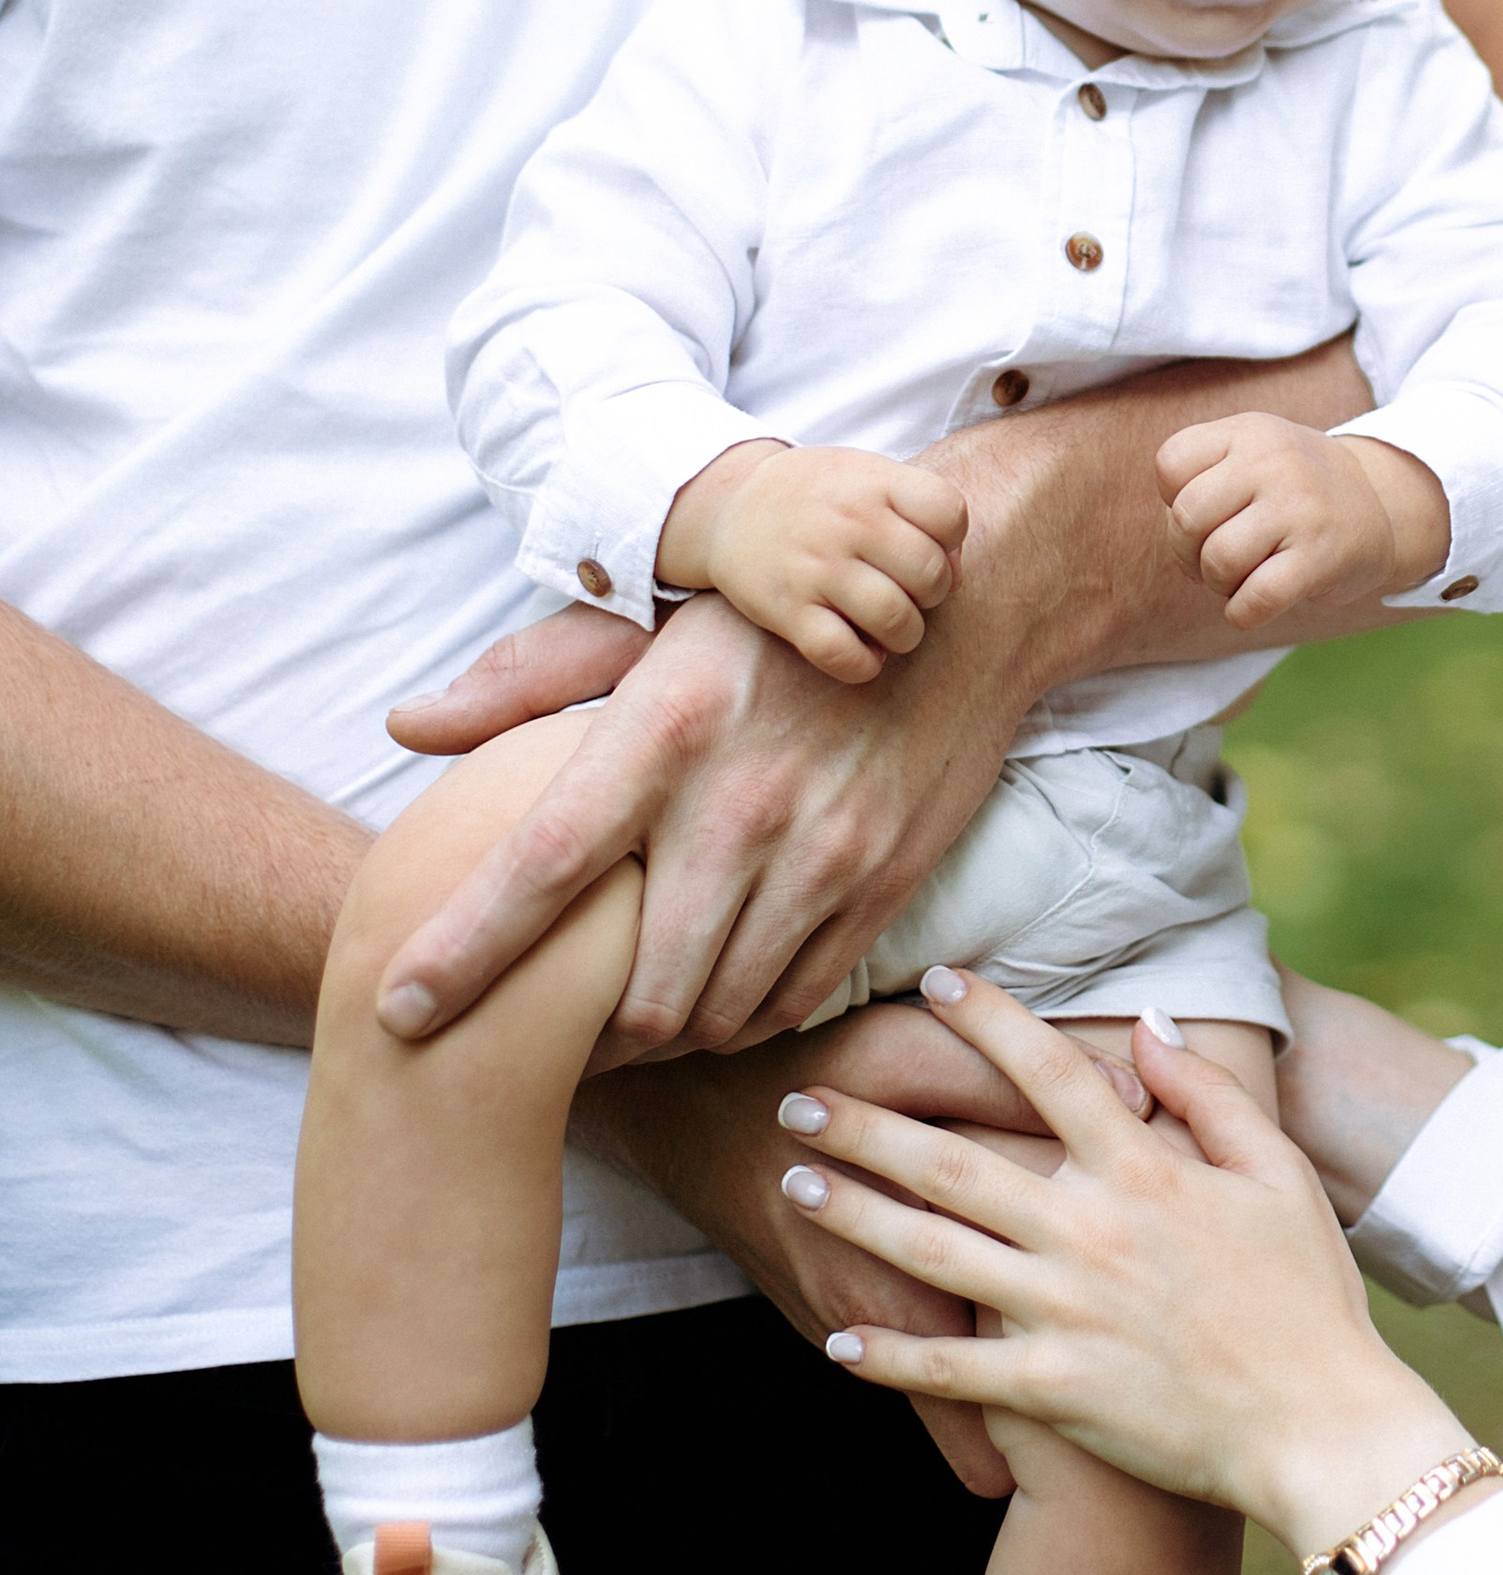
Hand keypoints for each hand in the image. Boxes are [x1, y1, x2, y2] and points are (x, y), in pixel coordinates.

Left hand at [374, 592, 1017, 1057]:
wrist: (955, 616)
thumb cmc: (780, 622)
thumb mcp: (658, 624)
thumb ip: (531, 676)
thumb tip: (407, 725)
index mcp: (666, 729)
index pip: (543, 865)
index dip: (464, 951)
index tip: (397, 1010)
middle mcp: (742, 803)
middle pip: (634, 986)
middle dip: (579, 1036)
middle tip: (543, 1035)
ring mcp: (822, 851)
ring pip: (714, 1010)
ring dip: (661, 1036)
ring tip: (625, 1023)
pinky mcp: (882, 883)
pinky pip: (790, 999)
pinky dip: (738, 1020)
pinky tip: (712, 997)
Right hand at [575, 1001, 1155, 1498]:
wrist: (712, 1108)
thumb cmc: (834, 1058)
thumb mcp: (927, 1043)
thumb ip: (1024, 1065)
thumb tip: (1129, 1082)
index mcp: (967, 1157)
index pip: (1069, 1203)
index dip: (1138, 1240)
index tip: (1204, 1284)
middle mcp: (929, 1236)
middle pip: (1031, 1308)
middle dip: (1103, 1365)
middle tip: (1180, 1411)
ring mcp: (882, 1290)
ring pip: (971, 1377)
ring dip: (1029, 1423)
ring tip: (1098, 1468)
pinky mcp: (846, 1319)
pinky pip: (915, 1390)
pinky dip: (958, 1429)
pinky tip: (996, 1472)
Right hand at [658, 440, 968, 685]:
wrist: (731, 506)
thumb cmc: (821, 496)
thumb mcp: (869, 477)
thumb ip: (920, 511)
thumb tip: (957, 576)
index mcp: (875, 483)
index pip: (950, 513)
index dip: (952, 540)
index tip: (930, 547)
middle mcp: (848, 523)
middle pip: (930, 574)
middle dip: (933, 593)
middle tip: (912, 592)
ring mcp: (815, 568)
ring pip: (895, 620)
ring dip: (906, 634)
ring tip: (893, 626)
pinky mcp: (785, 610)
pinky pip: (842, 655)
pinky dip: (864, 664)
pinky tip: (864, 652)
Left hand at [778, 970, 1489, 1558]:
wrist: (1321, 1424)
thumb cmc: (1307, 1291)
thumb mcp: (1275, 1171)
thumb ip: (1207, 1093)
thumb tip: (1147, 1024)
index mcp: (1143, 1169)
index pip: (1046, 1072)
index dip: (986, 1020)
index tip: (933, 979)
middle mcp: (1090, 1231)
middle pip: (954, 1163)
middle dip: (868, 1126)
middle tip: (799, 1098)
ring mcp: (1066, 1312)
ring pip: (934, 1255)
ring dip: (855, 1218)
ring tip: (792, 1188)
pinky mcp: (1056, 1389)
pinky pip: (955, 1372)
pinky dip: (892, 1358)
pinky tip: (837, 1342)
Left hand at [1156, 417, 1450, 628]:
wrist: (1381, 504)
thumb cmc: (1292, 489)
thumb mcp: (1252, 453)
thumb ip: (1201, 476)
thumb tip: (1177, 533)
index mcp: (1250, 431)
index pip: (1170, 463)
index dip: (1172, 499)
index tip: (1207, 512)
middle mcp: (1275, 461)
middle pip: (1186, 517)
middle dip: (1186, 551)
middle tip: (1213, 557)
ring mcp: (1301, 508)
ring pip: (1217, 561)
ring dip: (1218, 583)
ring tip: (1240, 576)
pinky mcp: (1321, 556)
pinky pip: (1256, 599)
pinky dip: (1241, 612)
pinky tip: (1252, 604)